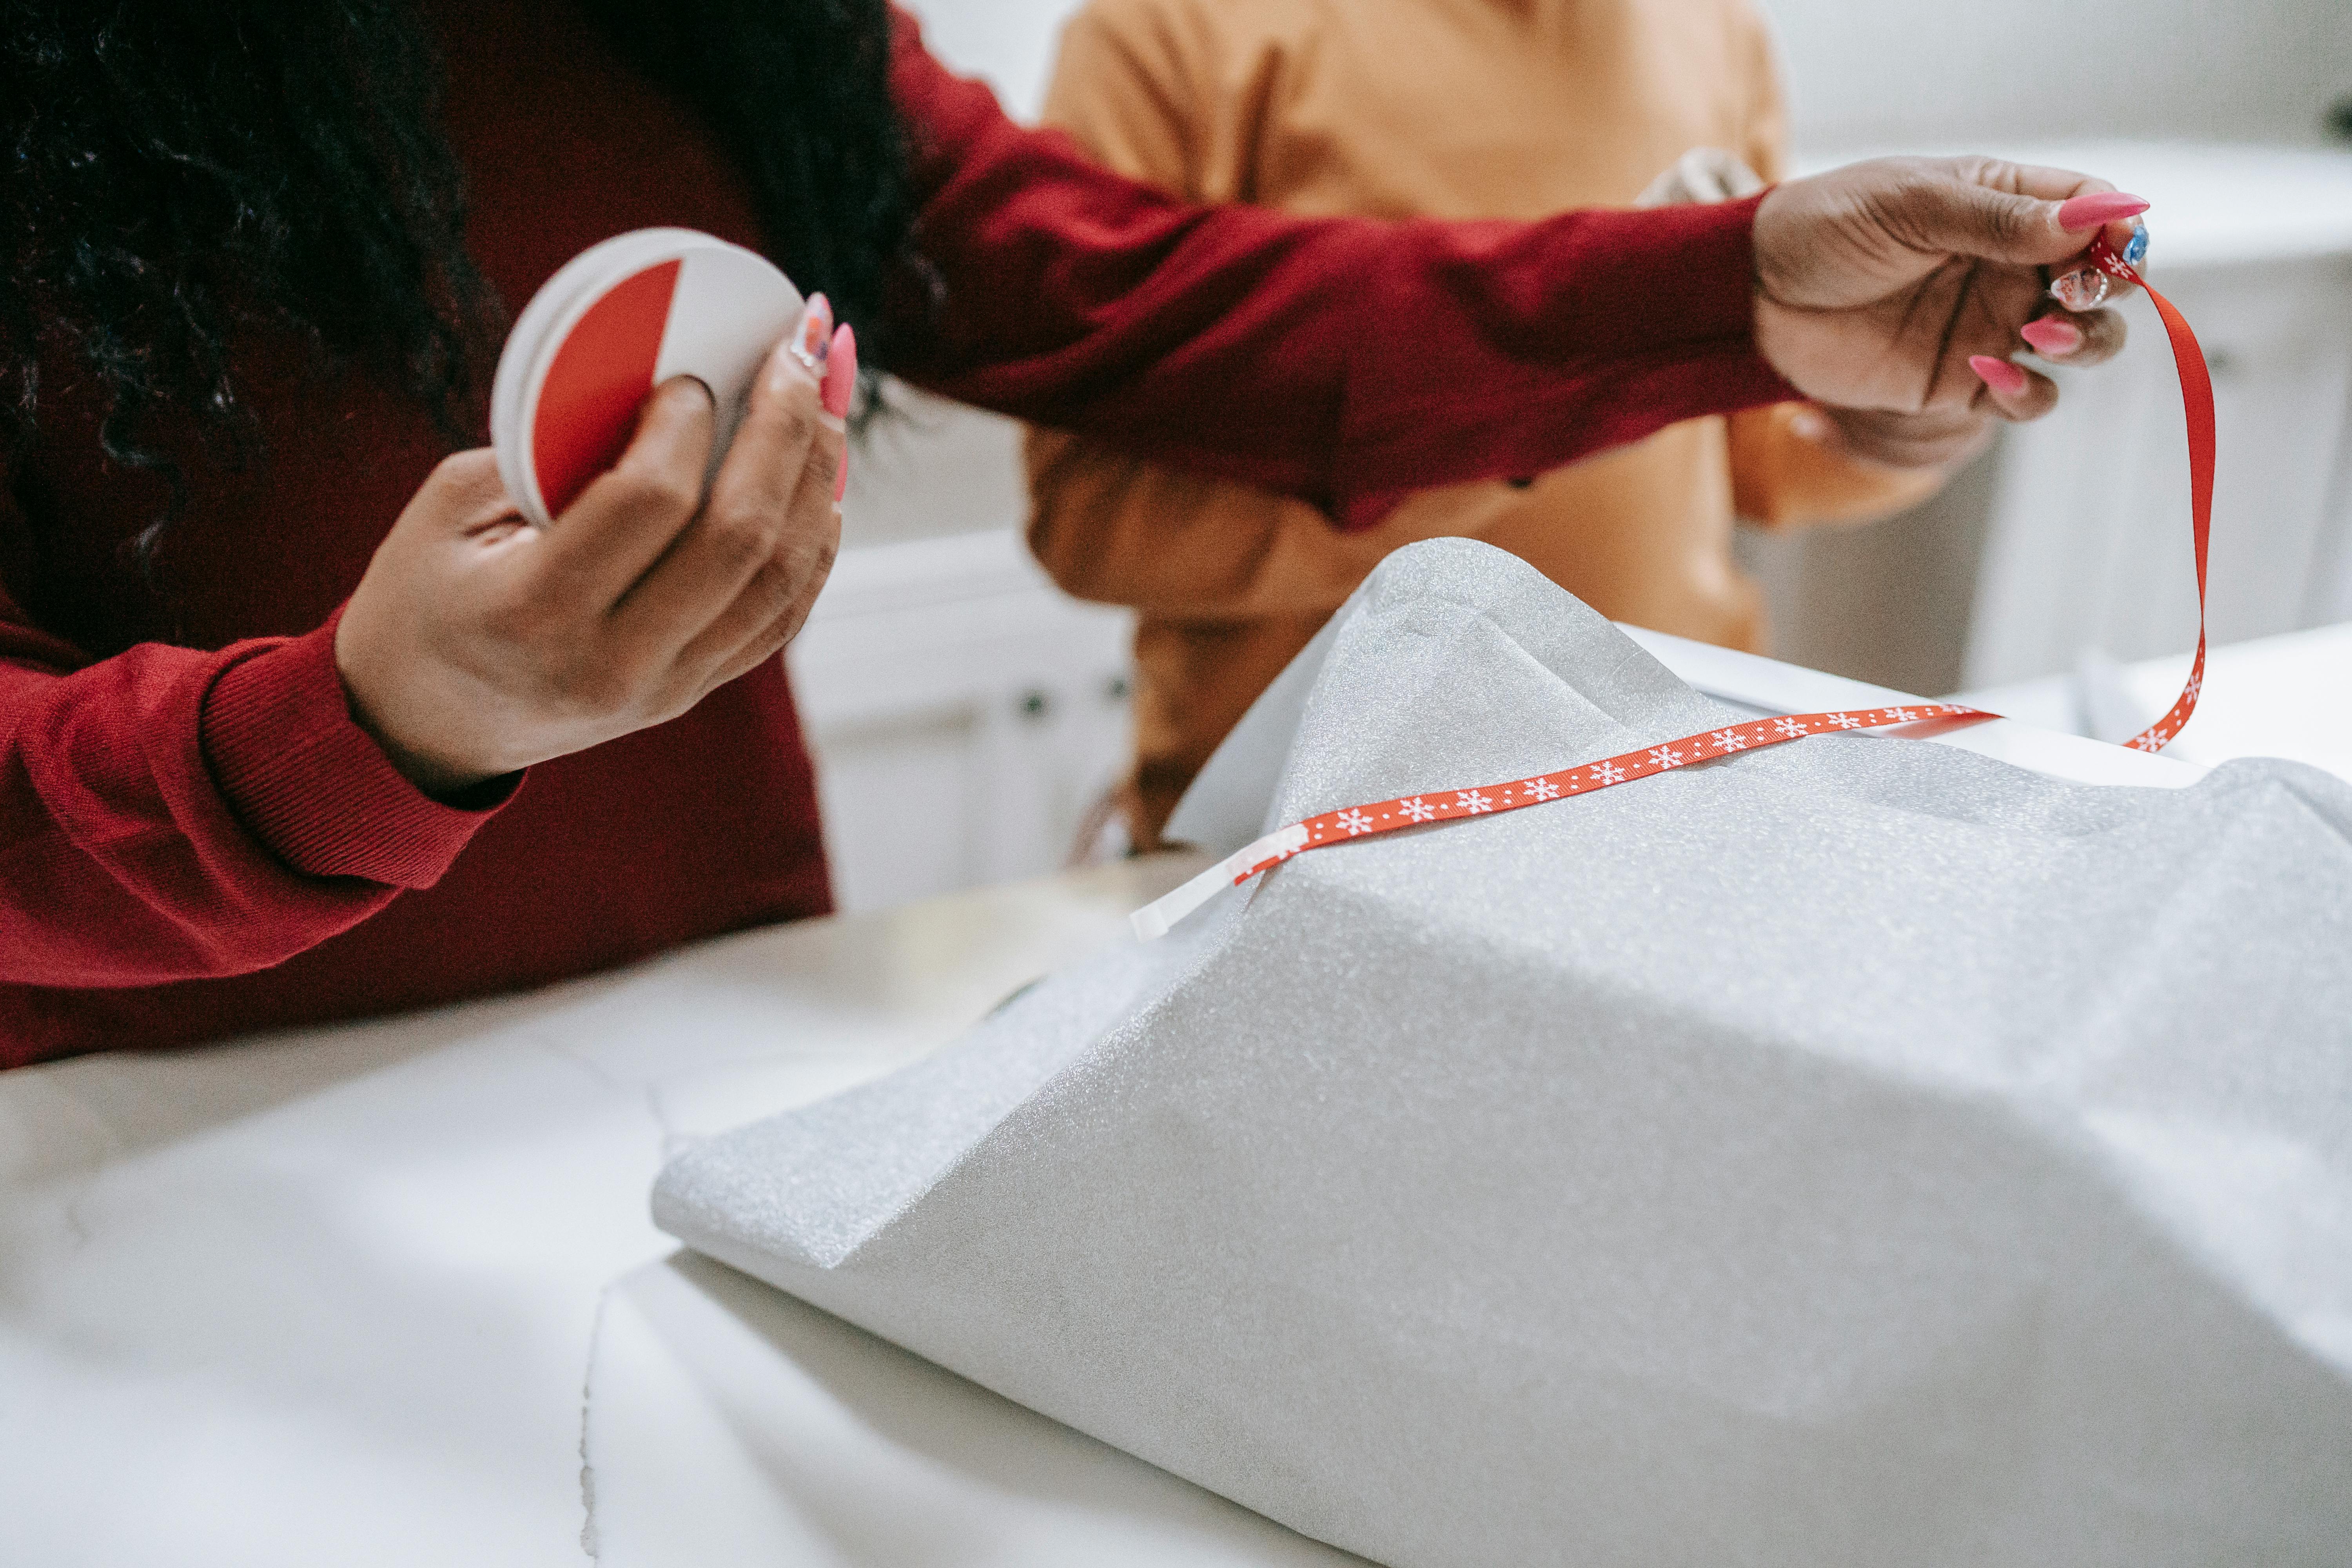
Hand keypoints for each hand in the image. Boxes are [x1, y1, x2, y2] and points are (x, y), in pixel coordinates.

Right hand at [336, 311, 849, 796]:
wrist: (424, 722)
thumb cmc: (425, 593)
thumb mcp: (449, 510)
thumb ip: (545, 452)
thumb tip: (661, 378)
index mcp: (532, 609)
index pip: (648, 502)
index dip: (686, 426)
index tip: (693, 376)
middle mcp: (610, 661)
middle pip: (738, 540)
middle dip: (785, 433)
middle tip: (802, 356)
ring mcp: (662, 688)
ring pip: (778, 581)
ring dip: (817, 485)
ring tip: (828, 409)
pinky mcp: (692, 692)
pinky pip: (779, 619)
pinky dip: (815, 549)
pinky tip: (823, 489)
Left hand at [1753, 157, 2143, 465]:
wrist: (1753, 292)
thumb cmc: (1825, 228)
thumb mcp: (1909, 205)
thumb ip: (1997, 217)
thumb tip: (2091, 221)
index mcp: (2007, 205)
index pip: (2097, 211)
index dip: (2120, 232)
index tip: (2116, 248)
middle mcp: (2012, 266)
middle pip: (2104, 284)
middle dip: (2109, 293)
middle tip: (2069, 296)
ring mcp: (1992, 325)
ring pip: (2080, 344)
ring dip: (2083, 343)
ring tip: (2038, 333)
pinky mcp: (1962, 383)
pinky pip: (2025, 398)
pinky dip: (2026, 393)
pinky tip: (1991, 375)